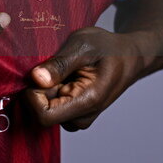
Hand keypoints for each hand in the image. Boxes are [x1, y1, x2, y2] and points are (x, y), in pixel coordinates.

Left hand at [24, 27, 146, 131]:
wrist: (130, 56)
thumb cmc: (109, 48)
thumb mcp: (83, 45)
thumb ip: (60, 64)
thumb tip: (36, 79)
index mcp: (87, 102)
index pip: (45, 116)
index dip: (33, 96)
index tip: (38, 74)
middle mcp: (82, 116)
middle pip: (43, 114)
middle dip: (39, 91)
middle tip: (52, 67)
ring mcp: (79, 117)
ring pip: (46, 111)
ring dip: (45, 91)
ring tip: (62, 71)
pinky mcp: (75, 113)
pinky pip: (52, 108)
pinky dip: (51, 92)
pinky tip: (63, 77)